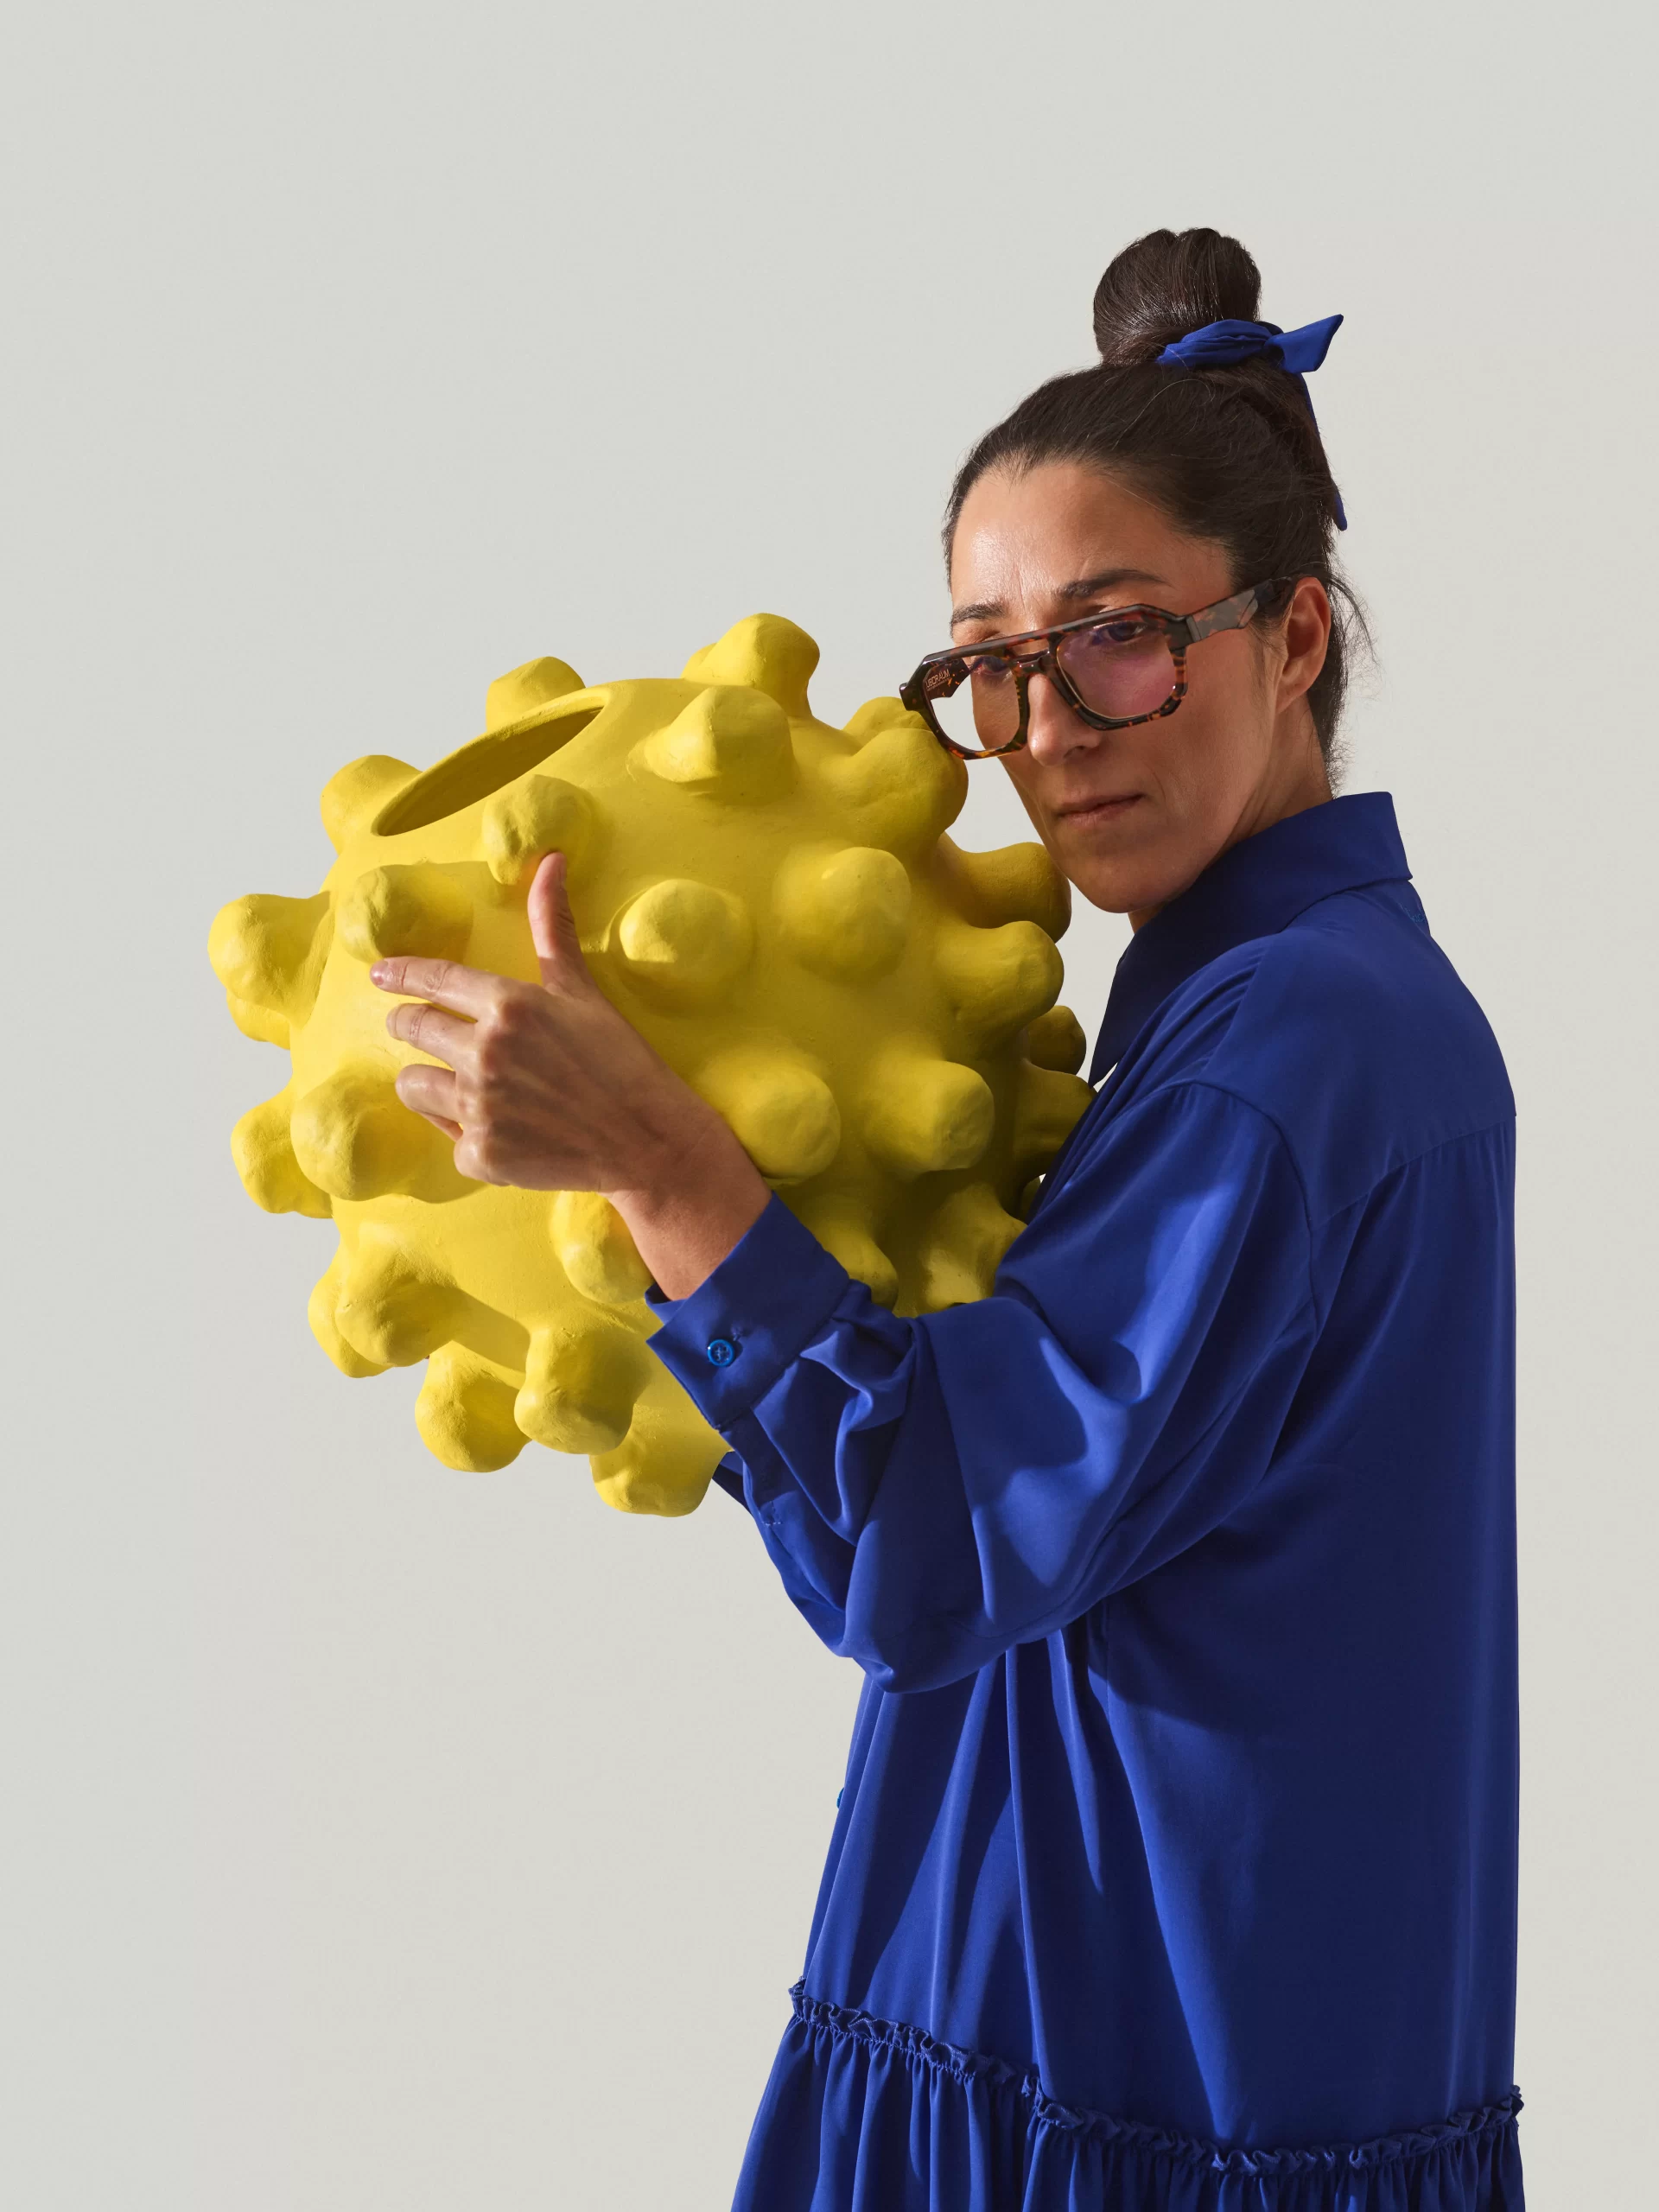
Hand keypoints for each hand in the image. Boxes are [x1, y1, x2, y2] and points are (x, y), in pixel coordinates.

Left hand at [370, 853, 768, 1296]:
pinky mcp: (481, 1154)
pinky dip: (465, 1134)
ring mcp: (480, 1106)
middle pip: (412, 1029)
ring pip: (414, 1085)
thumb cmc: (621, 1061)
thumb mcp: (583, 992)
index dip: (401, 974)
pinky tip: (498, 1130)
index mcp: (510, 1006)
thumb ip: (553, 929)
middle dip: (408, 1024)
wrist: (647, 1140)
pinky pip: (447, 1137)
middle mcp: (486, 1053)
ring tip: (457, 1083)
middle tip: (416, 1028)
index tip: (379, 974)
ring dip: (428, 1082)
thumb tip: (551, 860)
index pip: (435, 979)